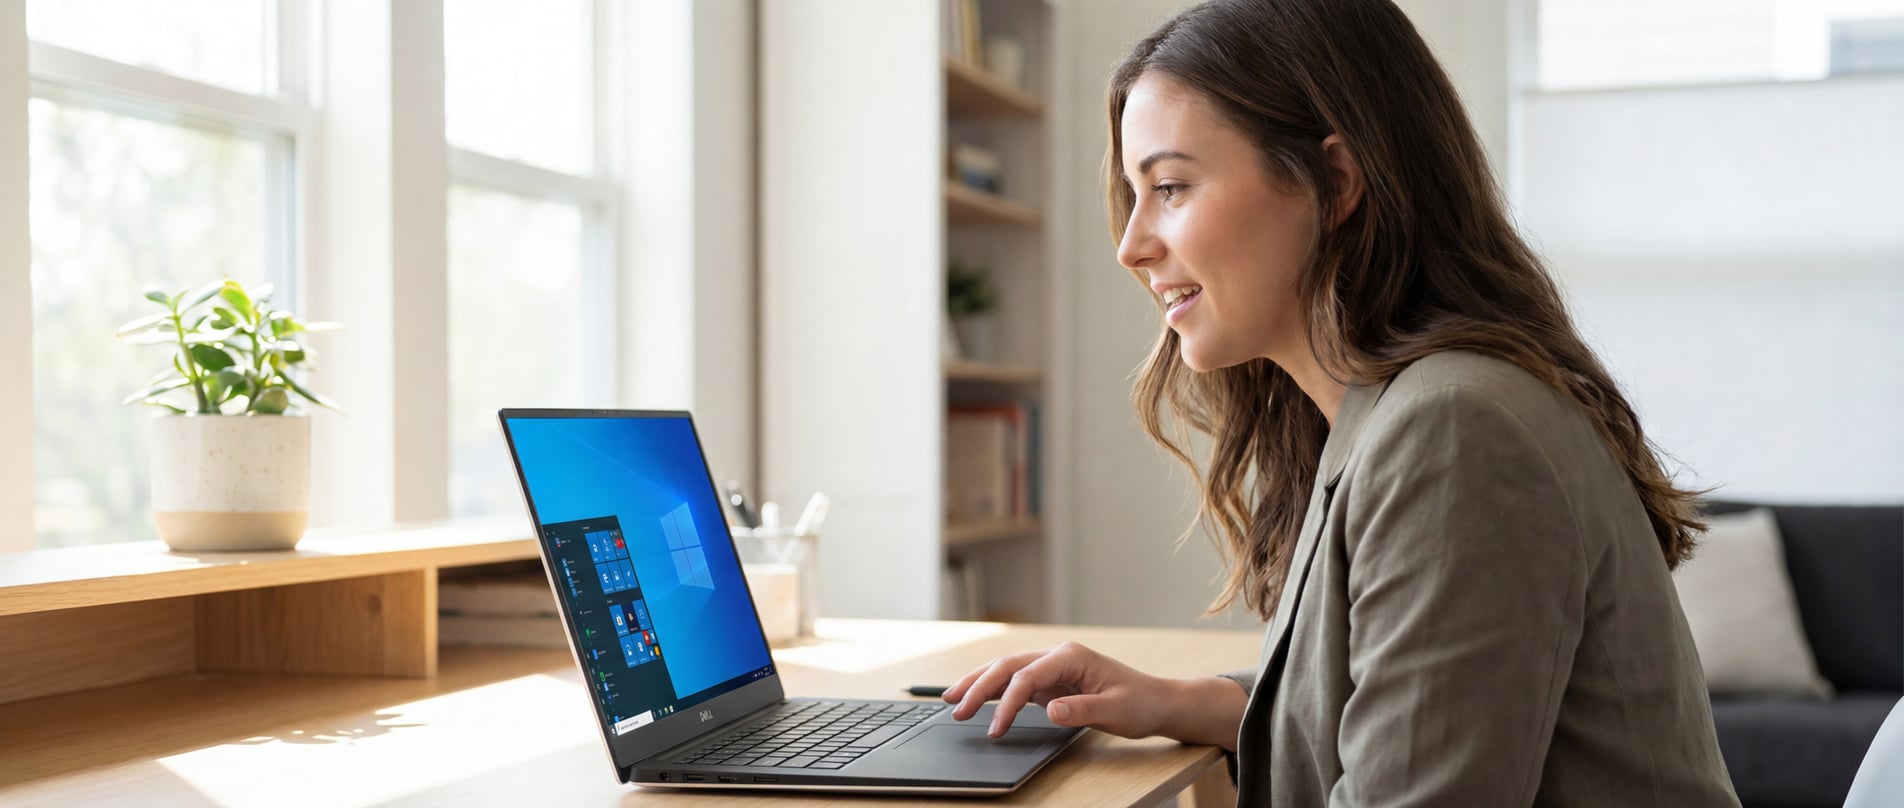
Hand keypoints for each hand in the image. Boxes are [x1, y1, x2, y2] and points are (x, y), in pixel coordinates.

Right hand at [942, 641, 1171, 738]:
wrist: (1155, 701)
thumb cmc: (1139, 703)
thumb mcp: (1115, 710)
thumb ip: (1082, 709)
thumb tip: (1049, 710)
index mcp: (1070, 657)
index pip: (1027, 677)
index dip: (1006, 703)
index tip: (995, 728)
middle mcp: (1057, 656)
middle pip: (1007, 666)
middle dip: (977, 686)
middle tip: (954, 709)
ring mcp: (1052, 667)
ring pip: (1006, 670)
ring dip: (977, 683)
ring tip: (950, 699)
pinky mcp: (1050, 680)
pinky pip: (1014, 682)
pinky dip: (992, 690)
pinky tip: (974, 698)